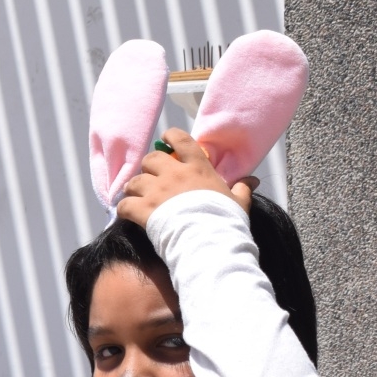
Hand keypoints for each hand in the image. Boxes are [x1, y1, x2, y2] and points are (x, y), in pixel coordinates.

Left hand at [117, 128, 255, 226]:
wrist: (208, 239)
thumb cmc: (226, 219)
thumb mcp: (239, 201)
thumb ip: (242, 188)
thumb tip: (252, 181)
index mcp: (197, 167)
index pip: (180, 140)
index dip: (170, 137)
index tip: (166, 140)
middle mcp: (173, 174)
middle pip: (151, 159)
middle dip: (148, 167)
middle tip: (151, 178)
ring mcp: (156, 191)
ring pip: (134, 181)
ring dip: (133, 188)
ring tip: (136, 197)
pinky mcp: (143, 209)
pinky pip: (124, 204)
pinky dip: (124, 208)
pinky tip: (128, 213)